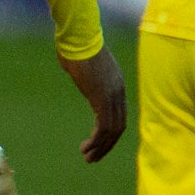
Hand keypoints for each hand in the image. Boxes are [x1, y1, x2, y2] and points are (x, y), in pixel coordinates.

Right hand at [60, 46, 127, 163]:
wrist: (78, 36)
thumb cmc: (75, 43)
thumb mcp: (82, 61)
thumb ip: (84, 71)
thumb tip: (75, 67)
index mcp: (116, 84)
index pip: (119, 115)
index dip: (110, 133)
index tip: (97, 143)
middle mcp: (119, 92)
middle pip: (119, 126)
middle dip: (107, 145)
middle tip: (93, 158)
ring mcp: (112, 95)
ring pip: (112, 130)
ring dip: (101, 147)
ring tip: (88, 158)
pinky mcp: (101, 97)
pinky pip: (104, 126)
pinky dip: (97, 141)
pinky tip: (86, 148)